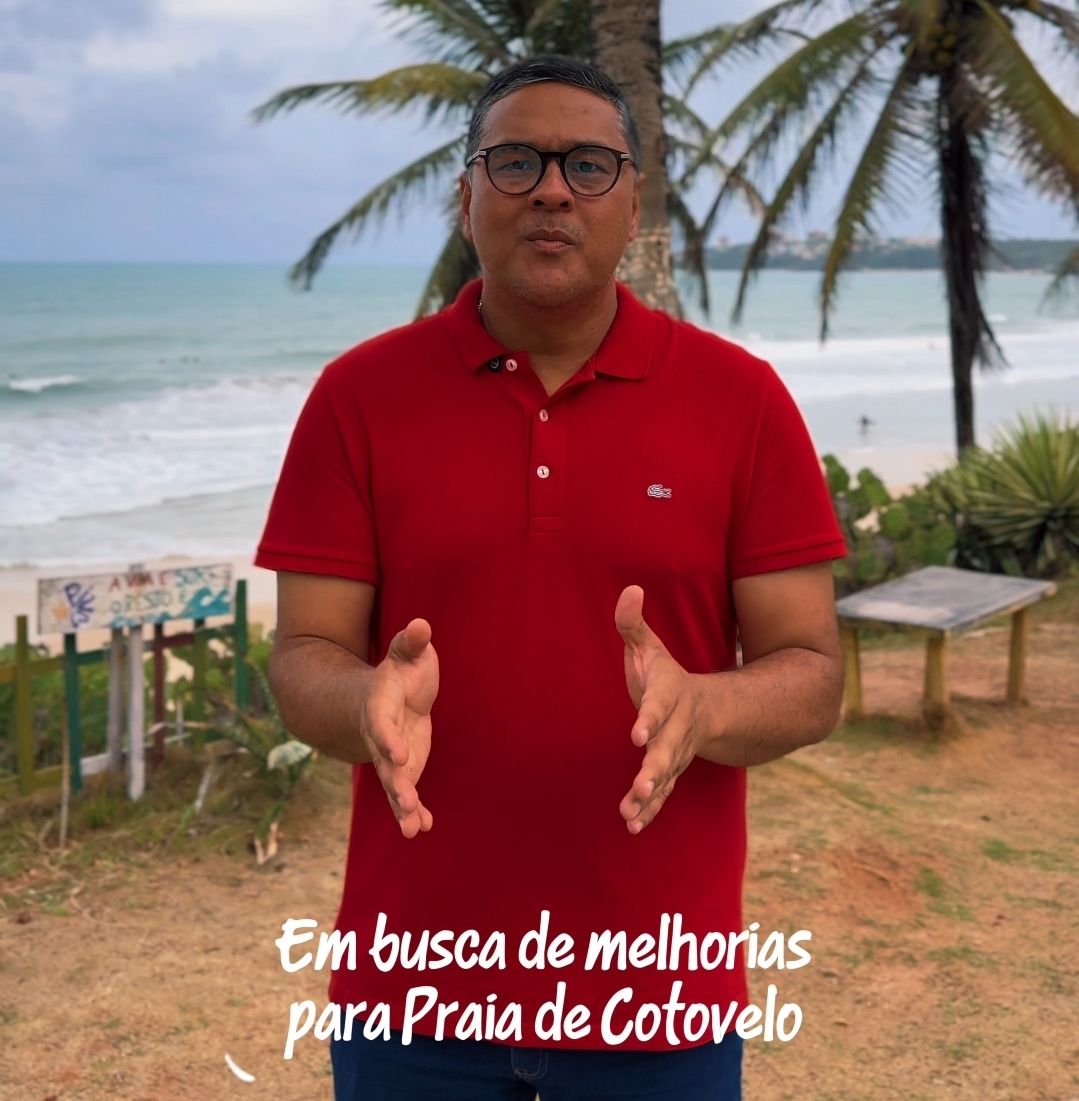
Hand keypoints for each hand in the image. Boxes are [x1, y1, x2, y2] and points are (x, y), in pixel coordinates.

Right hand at [362, 618, 438, 838]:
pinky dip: (412, 811)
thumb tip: (421, 624)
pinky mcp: (403, 769)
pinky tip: (422, 827)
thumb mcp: (407, 652)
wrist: (383, 696)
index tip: (400, 754)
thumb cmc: (401, 670)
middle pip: (385, 762)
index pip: (381, 725)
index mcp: (379, 706)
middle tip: (406, 801)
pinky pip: (405, 793)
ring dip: (402, 805)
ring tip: (412, 828)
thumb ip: (412, 642)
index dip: (389, 739)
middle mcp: (381, 736)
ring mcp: (390, 755)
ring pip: (393, 783)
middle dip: (395, 782)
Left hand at [615, 585, 703, 833]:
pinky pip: (663, 793)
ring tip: (630, 812)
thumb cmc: (667, 676)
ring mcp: (677, 751)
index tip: (637, 733)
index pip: (660, 706)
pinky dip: (648, 810)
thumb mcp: (651, 647)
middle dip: (654, 769)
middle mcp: (678, 726)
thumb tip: (629, 588)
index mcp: (671, 694)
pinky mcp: (671, 770)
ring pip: (666, 776)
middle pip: (667, 749)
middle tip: (640, 786)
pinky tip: (632, 824)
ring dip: (650, 796)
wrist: (711, 709)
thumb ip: (633, 622)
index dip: (649, 719)